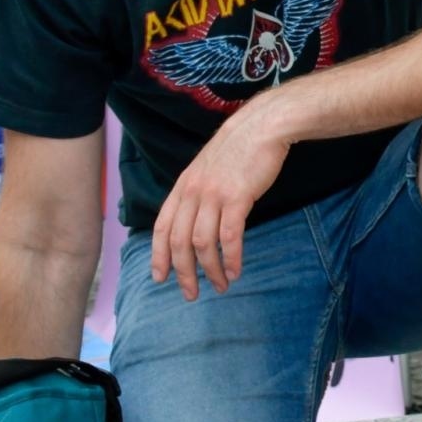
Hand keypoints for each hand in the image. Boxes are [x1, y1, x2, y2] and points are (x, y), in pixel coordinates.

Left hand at [151, 97, 291, 299]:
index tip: (160, 278)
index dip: (159, 256)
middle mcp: (193, 192)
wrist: (262, 127)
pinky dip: (231, 258)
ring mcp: (213, 195)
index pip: (162, 227)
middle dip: (183, 273)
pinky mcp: (237, 197)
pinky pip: (229, 236)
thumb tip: (198, 217)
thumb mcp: (208, 168)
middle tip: (191, 294)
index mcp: (183, 186)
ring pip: (202, 244)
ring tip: (220, 286)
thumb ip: (199, 191)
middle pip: (179, 242)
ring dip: (210, 270)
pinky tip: (236, 270)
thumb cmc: (240, 148)